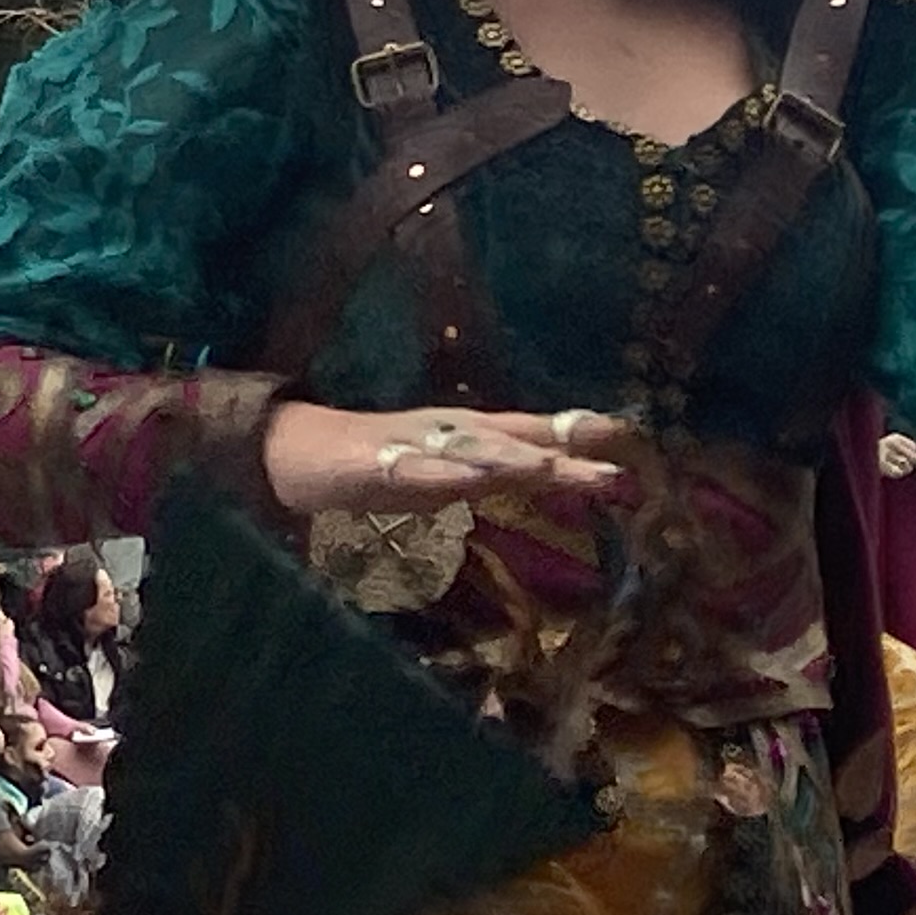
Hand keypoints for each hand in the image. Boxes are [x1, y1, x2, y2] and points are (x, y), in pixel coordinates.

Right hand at [260, 399, 628, 518]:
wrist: (287, 451)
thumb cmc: (365, 463)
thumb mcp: (437, 476)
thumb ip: (482, 478)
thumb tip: (538, 478)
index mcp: (463, 437)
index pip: (529, 433)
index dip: (576, 435)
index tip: (628, 435)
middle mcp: (446, 433)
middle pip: (516, 442)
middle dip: (566, 454)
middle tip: (617, 472)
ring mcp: (412, 447)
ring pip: (473, 453)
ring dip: (517, 460)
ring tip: (557, 469)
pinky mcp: (373, 465)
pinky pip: (413, 472)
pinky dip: (445, 474)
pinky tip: (470, 481)